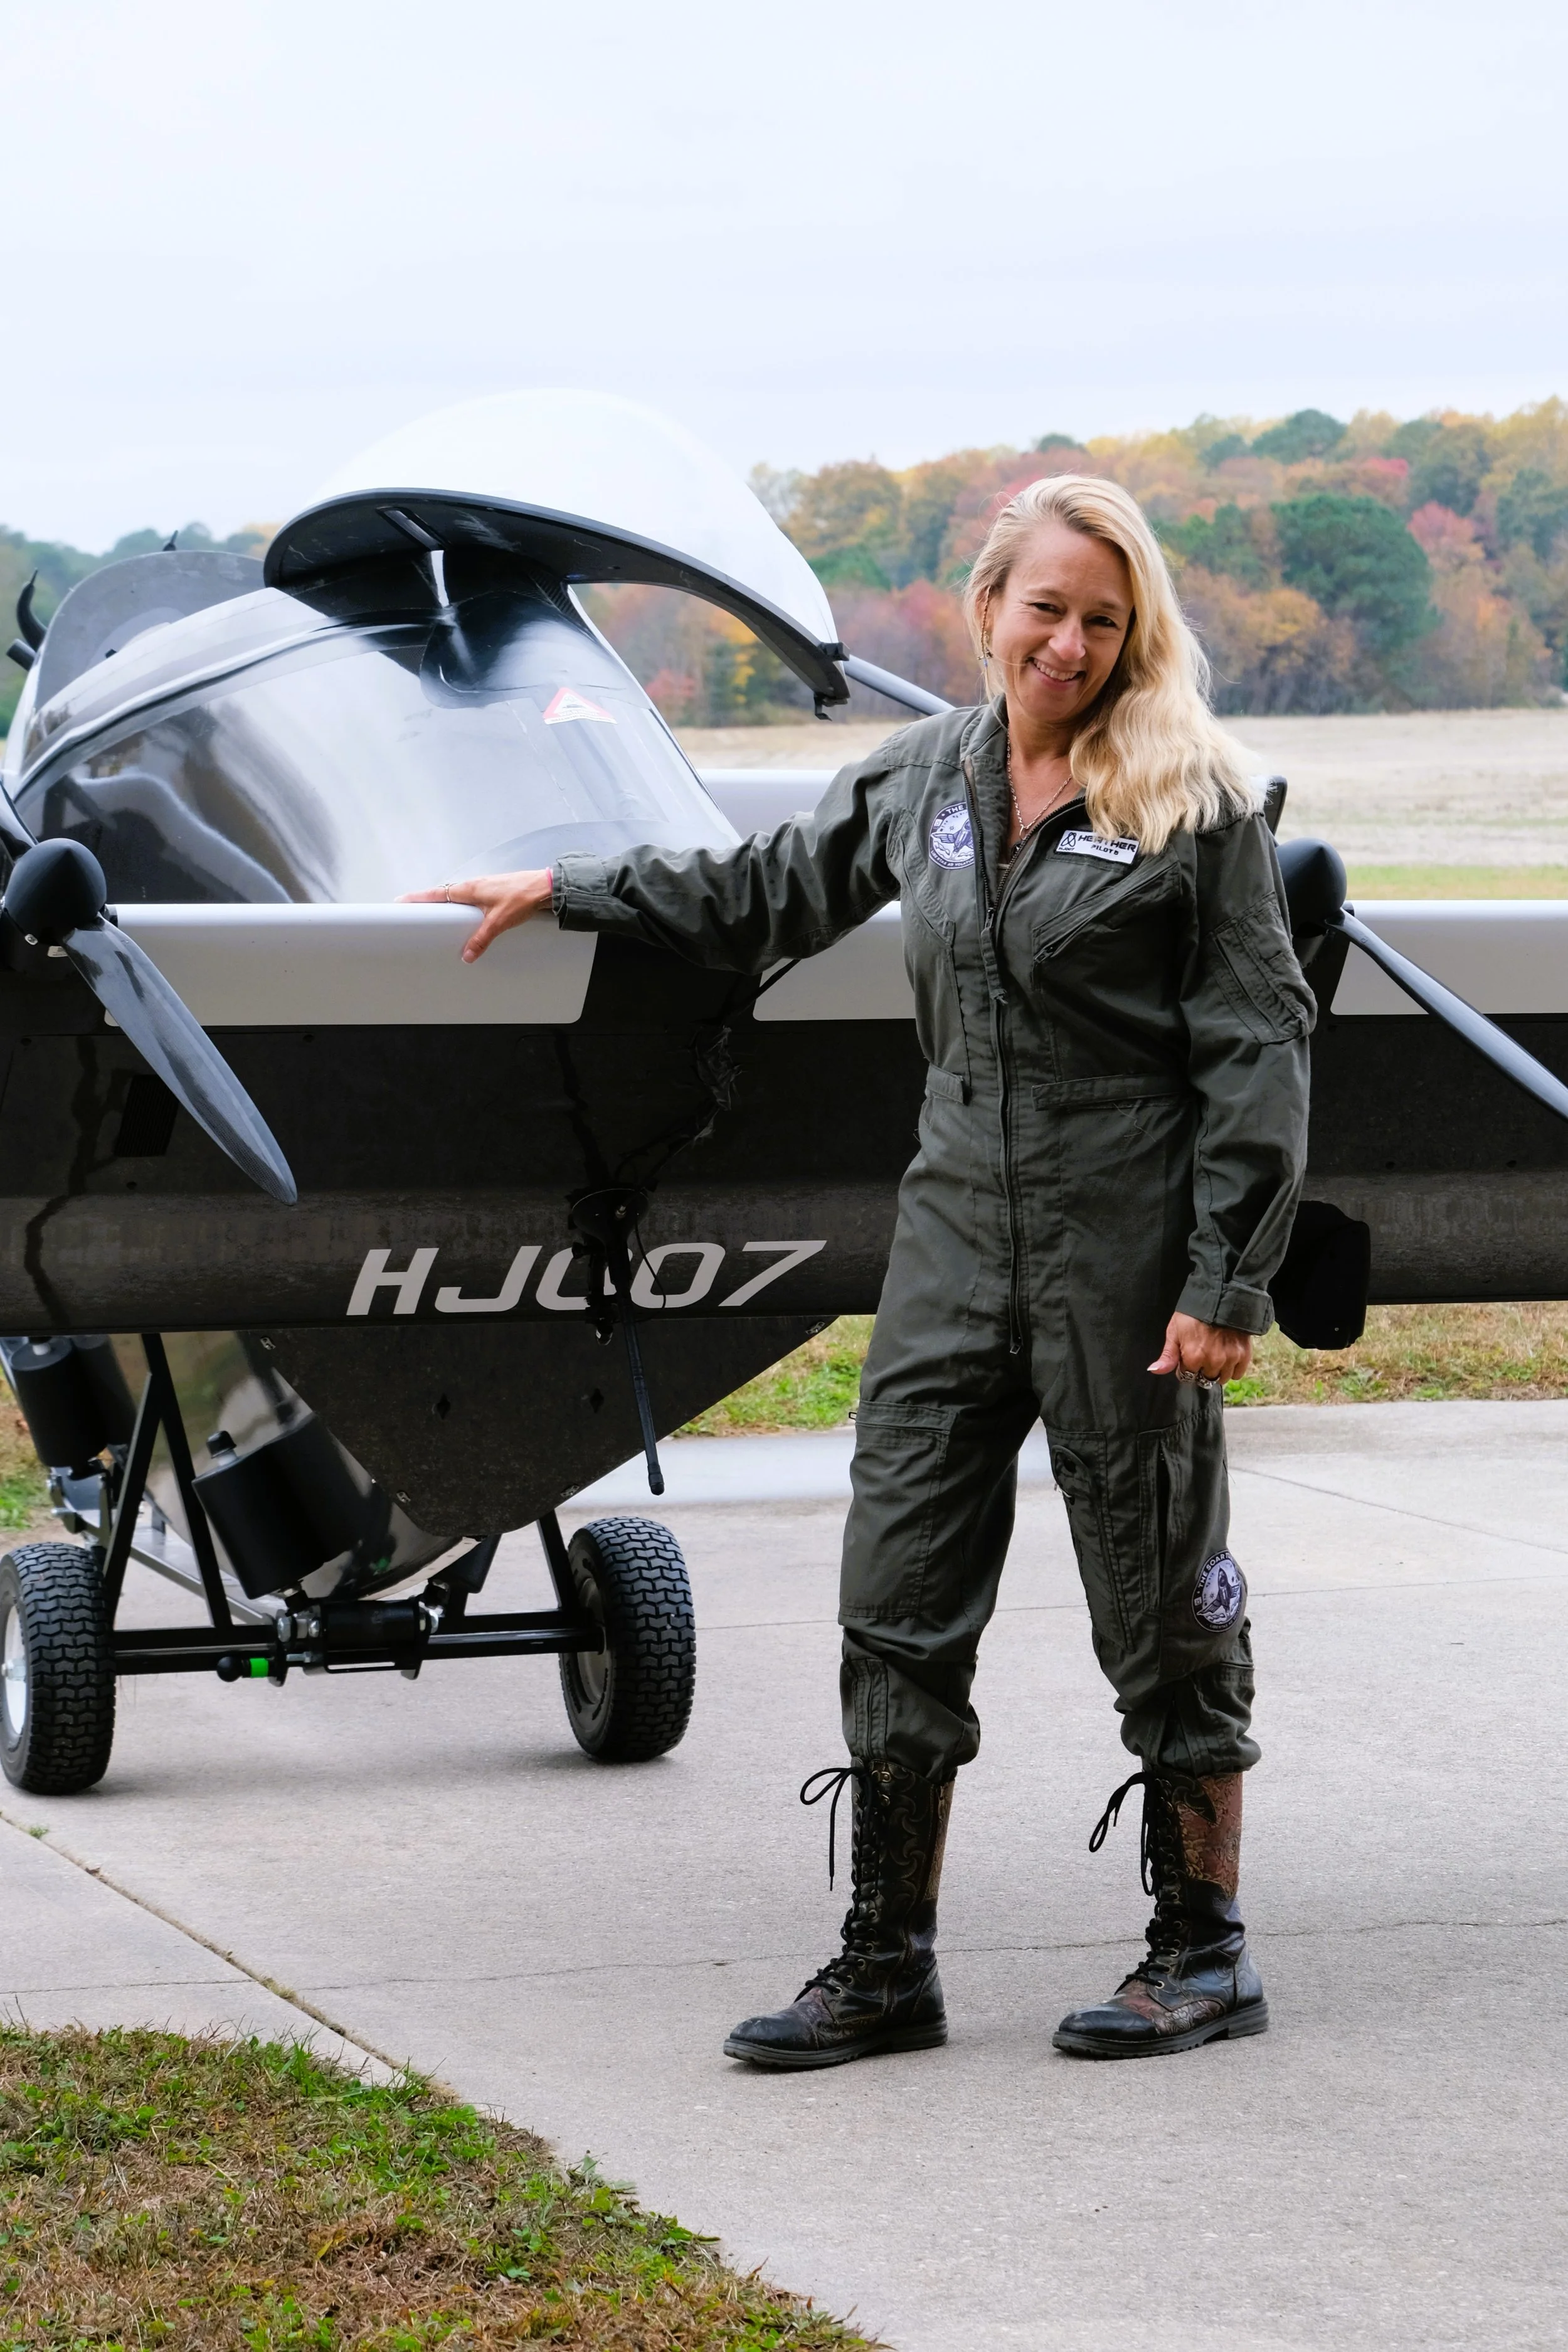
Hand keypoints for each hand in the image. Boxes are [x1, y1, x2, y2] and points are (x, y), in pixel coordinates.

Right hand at [399, 869, 552, 961]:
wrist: (543, 887)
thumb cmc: (522, 897)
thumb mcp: (498, 922)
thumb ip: (481, 939)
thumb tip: (467, 955)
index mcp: (469, 889)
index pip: (437, 894)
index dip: (418, 898)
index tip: (402, 901)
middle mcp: (473, 885)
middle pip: (443, 893)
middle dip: (427, 900)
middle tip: (413, 908)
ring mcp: (483, 887)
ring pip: (457, 895)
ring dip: (444, 902)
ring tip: (434, 913)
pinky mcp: (492, 891)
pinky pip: (469, 897)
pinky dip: (460, 904)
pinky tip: (464, 914)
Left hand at [1148, 1311, 1251, 1387]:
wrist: (1220, 1298)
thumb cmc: (1192, 1314)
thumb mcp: (1174, 1331)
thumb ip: (1168, 1355)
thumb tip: (1154, 1370)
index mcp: (1194, 1357)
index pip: (1187, 1376)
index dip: (1186, 1367)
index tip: (1188, 1357)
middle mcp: (1213, 1361)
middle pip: (1205, 1378)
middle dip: (1202, 1370)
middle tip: (1203, 1354)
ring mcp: (1230, 1358)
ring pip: (1222, 1378)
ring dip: (1218, 1371)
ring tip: (1215, 1355)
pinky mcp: (1244, 1354)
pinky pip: (1238, 1374)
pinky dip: (1233, 1369)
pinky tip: (1228, 1357)